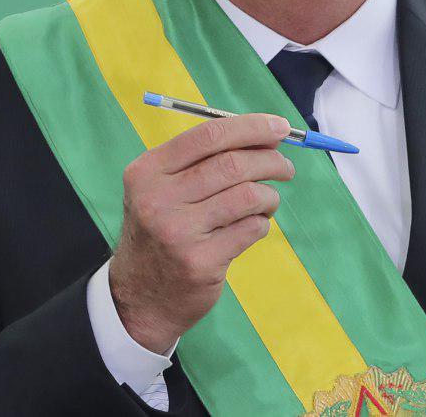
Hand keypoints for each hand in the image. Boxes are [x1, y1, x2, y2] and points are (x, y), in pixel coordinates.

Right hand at [108, 113, 295, 352]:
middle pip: (232, 164)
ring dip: (270, 196)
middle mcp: (157, 199)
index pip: (208, 136)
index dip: (251, 127)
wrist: (139, 298)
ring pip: (248, 196)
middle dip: (271, 160)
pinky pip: (251, 229)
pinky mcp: (200, 263)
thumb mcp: (162, 189)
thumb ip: (204, 159)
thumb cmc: (162, 231)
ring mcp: (178, 233)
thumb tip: (267, 133)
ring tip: (268, 202)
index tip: (280, 127)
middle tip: (286, 168)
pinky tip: (253, 226)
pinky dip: (261, 223)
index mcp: (148, 171)